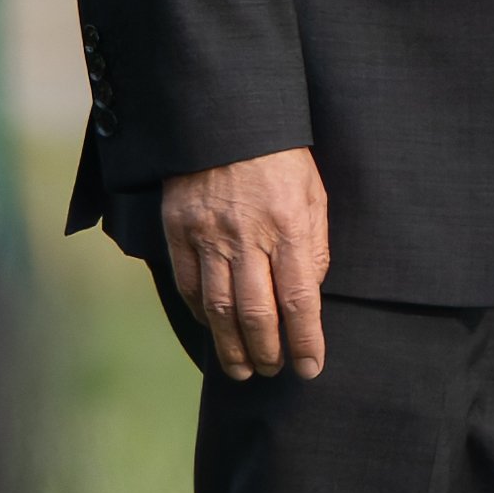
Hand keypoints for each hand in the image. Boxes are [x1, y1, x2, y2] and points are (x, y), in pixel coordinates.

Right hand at [160, 149, 331, 382]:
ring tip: (243, 370)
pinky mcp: (178, 233)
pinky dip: (201, 316)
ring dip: (231, 346)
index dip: (306, 340)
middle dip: (267, 351)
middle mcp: (247, 237)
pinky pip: (189, 286)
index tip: (311, 367)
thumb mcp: (315, 195)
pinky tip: (214, 331)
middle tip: (274, 371)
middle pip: (256, 312)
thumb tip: (311, 292)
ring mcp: (208, 237)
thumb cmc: (281, 159)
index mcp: (289, 226)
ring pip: (218, 307)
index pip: (299, 299)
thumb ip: (314, 245)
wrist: (226, 121)